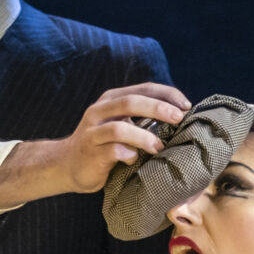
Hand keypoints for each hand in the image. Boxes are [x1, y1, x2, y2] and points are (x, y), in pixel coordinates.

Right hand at [0, 82, 192, 202]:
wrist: (67, 165)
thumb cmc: (103, 145)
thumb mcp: (121, 124)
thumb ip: (141, 118)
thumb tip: (179, 117)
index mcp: (112, 99)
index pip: (143, 88)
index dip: (167, 94)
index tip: (186, 106)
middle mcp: (100, 111)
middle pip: (131, 101)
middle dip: (159, 109)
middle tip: (179, 119)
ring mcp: (93, 132)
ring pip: (120, 128)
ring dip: (144, 137)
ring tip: (159, 147)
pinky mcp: (90, 152)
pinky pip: (112, 151)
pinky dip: (127, 154)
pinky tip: (133, 159)